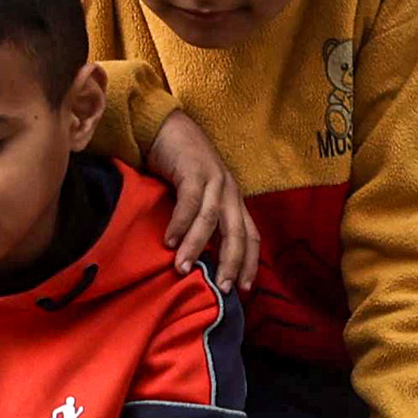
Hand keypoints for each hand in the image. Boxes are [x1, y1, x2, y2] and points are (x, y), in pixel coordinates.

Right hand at [136, 114, 258, 291]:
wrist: (166, 127)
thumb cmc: (180, 167)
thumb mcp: (197, 197)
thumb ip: (202, 222)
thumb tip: (198, 259)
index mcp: (234, 201)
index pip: (251, 236)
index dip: (250, 263)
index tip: (245, 290)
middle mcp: (229, 192)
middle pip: (238, 232)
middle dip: (233, 262)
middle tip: (223, 288)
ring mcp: (214, 179)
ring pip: (211, 220)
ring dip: (196, 246)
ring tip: (182, 269)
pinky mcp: (194, 170)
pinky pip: (190, 201)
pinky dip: (180, 223)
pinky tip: (169, 241)